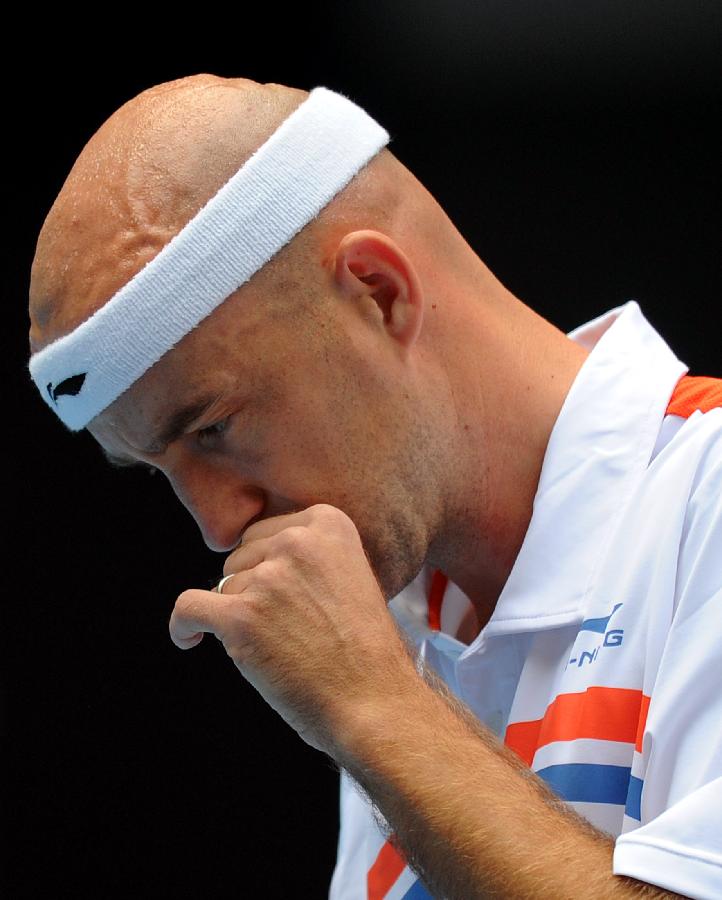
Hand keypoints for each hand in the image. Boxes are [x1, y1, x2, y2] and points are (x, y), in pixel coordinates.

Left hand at [169, 504, 417, 754]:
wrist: (375, 703)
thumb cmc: (366, 653)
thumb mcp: (352, 578)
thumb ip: (310, 558)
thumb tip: (258, 560)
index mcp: (329, 523)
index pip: (267, 531)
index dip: (268, 567)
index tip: (281, 597)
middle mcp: (297, 541)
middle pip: (241, 556)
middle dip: (252, 589)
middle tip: (286, 629)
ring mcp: (269, 578)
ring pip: (223, 586)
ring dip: (237, 616)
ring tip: (275, 648)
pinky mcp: (241, 617)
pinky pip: (188, 607)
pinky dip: (183, 625)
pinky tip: (189, 639)